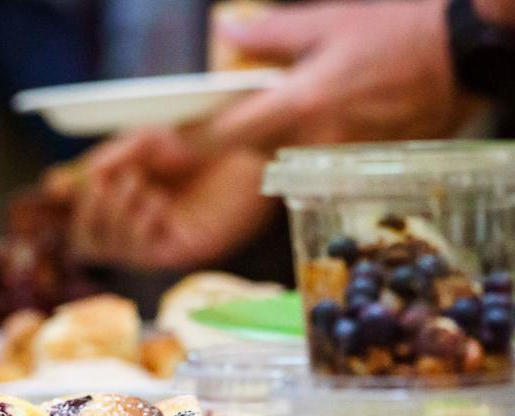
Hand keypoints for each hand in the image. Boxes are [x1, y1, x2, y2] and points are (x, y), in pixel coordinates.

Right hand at [52, 130, 276, 268]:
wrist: (256, 145)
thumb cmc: (208, 136)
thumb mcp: (148, 140)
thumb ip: (107, 160)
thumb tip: (57, 185)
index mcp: (125, 193)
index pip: (80, 209)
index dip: (67, 199)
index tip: (62, 182)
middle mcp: (136, 222)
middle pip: (84, 239)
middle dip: (86, 212)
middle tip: (105, 184)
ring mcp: (157, 239)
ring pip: (105, 249)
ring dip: (113, 215)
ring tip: (139, 186)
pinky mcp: (181, 249)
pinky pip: (138, 254)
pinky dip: (137, 226)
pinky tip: (156, 204)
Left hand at [206, 0, 480, 150]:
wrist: (464, 57)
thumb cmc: (397, 33)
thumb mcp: (329, 23)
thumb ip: (270, 35)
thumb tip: (226, 31)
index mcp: (301, 104)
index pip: (226, 134)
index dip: (193, 139)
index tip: (173, 137)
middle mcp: (315, 141)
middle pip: (252, 150)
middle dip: (244, 129)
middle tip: (254, 101)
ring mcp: (339, 161)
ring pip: (284, 160)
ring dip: (279, 137)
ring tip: (306, 102)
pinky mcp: (359, 170)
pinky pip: (316, 165)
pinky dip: (311, 145)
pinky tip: (333, 117)